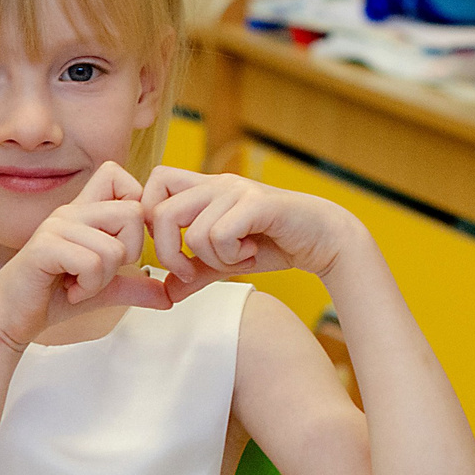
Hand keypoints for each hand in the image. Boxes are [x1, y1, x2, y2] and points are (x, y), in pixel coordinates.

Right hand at [0, 162, 169, 348]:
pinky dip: (89, 287)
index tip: (125, 245)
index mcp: (83, 212)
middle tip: (100, 273)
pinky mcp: (44, 248)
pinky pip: (92, 262)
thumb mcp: (102, 289)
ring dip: (103, 279)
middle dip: (128, 252)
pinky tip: (70, 292)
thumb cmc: (51, 298)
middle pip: (132, 212)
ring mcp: (56, 227)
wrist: (9, 319)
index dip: (136, 206)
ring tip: (80, 286)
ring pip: (114, 246)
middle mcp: (70, 212)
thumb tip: (169, 295)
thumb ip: (135, 286)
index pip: (118, 175)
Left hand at [141, 166, 359, 300]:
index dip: (149, 218)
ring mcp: (237, 190)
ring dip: (214, 259)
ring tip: (240, 258)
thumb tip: (166, 292)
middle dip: (169, 253)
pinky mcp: (257, 203)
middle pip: (160, 213)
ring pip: (193, 233)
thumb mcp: (226, 262)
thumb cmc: (276, 244)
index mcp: (205, 189)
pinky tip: (252, 254)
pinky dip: (232, 257)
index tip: (172, 249)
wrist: (325, 239)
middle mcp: (218, 183)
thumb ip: (196, 272)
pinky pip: (220, 235)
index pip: (156, 181)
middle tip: (192, 270)